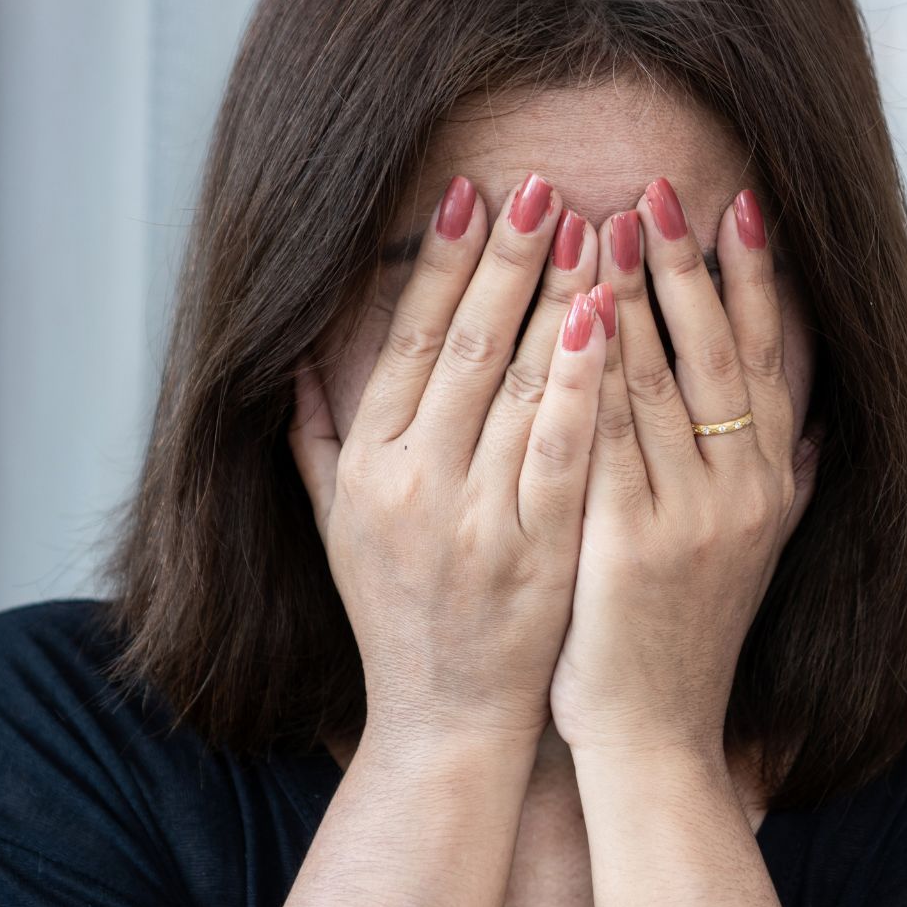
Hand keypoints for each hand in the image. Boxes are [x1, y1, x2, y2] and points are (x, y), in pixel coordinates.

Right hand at [288, 173, 609, 746]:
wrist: (445, 722)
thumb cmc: (397, 618)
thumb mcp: (336, 528)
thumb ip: (315, 438)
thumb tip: (296, 354)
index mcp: (369, 464)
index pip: (411, 340)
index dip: (443, 262)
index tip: (472, 194)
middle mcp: (415, 482)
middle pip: (469, 344)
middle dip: (508, 257)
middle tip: (543, 184)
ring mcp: (477, 518)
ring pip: (523, 386)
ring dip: (559, 299)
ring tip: (593, 229)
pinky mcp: (537, 552)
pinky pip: (564, 451)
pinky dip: (585, 384)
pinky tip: (610, 324)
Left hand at [546, 178, 819, 758]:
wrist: (654, 735)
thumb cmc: (690, 640)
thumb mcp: (758, 558)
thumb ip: (790, 487)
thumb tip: (815, 427)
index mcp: (770, 486)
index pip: (767, 359)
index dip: (754, 280)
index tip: (738, 206)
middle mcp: (741, 493)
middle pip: (718, 354)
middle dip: (688, 264)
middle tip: (657, 187)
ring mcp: (690, 518)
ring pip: (659, 382)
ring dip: (631, 295)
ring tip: (603, 222)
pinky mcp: (629, 543)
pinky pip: (607, 437)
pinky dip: (588, 370)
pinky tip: (565, 314)